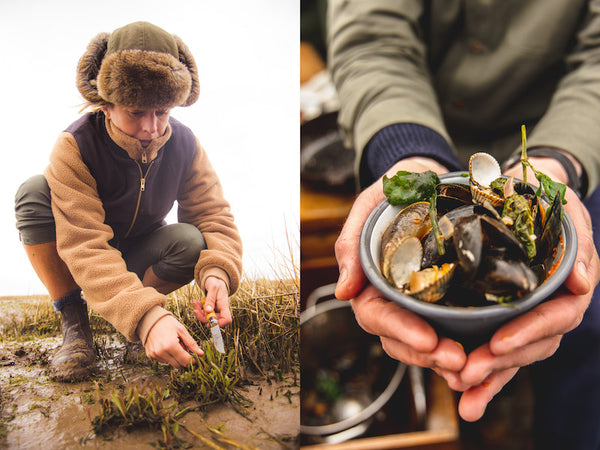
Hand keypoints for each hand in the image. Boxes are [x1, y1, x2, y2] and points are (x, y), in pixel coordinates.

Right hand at [144, 315, 202, 368]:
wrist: (150, 320)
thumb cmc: (168, 323)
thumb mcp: (182, 330)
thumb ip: (191, 343)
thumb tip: (201, 354)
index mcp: (171, 345)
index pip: (185, 361)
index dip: (192, 360)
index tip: (195, 358)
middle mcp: (161, 352)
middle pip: (178, 365)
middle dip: (184, 360)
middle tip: (184, 349)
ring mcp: (154, 355)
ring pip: (171, 364)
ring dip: (175, 358)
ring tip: (174, 345)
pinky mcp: (150, 355)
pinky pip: (163, 361)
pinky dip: (168, 356)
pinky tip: (167, 346)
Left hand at [193, 276, 232, 326]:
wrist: (215, 280)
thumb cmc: (216, 282)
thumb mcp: (213, 287)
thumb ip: (210, 299)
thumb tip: (208, 311)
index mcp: (224, 305)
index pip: (226, 319)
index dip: (219, 324)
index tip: (208, 323)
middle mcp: (221, 310)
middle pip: (214, 321)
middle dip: (202, 317)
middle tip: (195, 310)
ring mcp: (216, 310)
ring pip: (207, 318)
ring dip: (199, 313)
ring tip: (195, 303)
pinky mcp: (211, 309)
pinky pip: (204, 313)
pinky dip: (199, 309)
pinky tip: (196, 303)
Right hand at [335, 158, 466, 386]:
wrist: (429, 178)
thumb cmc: (396, 190)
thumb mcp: (369, 206)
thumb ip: (351, 244)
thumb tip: (342, 292)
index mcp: (370, 282)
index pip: (377, 316)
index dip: (400, 331)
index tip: (428, 339)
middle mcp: (393, 299)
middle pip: (401, 339)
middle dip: (427, 354)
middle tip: (459, 361)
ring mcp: (420, 303)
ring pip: (425, 344)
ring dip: (447, 358)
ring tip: (474, 365)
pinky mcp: (447, 301)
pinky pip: (451, 332)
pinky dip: (466, 348)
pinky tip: (486, 356)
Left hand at [452, 158, 599, 421]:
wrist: (524, 198)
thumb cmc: (546, 202)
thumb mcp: (565, 209)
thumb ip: (578, 241)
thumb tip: (583, 280)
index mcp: (569, 287)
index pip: (557, 317)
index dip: (530, 332)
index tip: (499, 342)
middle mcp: (551, 309)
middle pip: (534, 345)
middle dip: (502, 363)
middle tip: (468, 373)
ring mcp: (529, 320)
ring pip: (515, 357)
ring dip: (491, 379)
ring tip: (464, 395)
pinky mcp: (507, 324)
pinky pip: (499, 355)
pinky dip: (485, 377)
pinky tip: (464, 396)